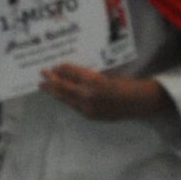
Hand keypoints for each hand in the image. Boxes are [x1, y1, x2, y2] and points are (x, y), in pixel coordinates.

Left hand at [38, 65, 169, 120]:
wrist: (138, 104)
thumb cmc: (126, 84)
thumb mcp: (106, 75)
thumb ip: (88, 76)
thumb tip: (70, 72)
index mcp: (94, 81)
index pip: (71, 73)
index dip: (62, 68)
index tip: (55, 65)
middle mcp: (88, 95)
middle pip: (64, 87)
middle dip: (51, 80)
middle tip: (42, 73)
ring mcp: (88, 107)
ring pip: (65, 98)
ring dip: (54, 91)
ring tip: (44, 85)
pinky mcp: (89, 115)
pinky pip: (73, 105)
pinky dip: (65, 98)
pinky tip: (60, 95)